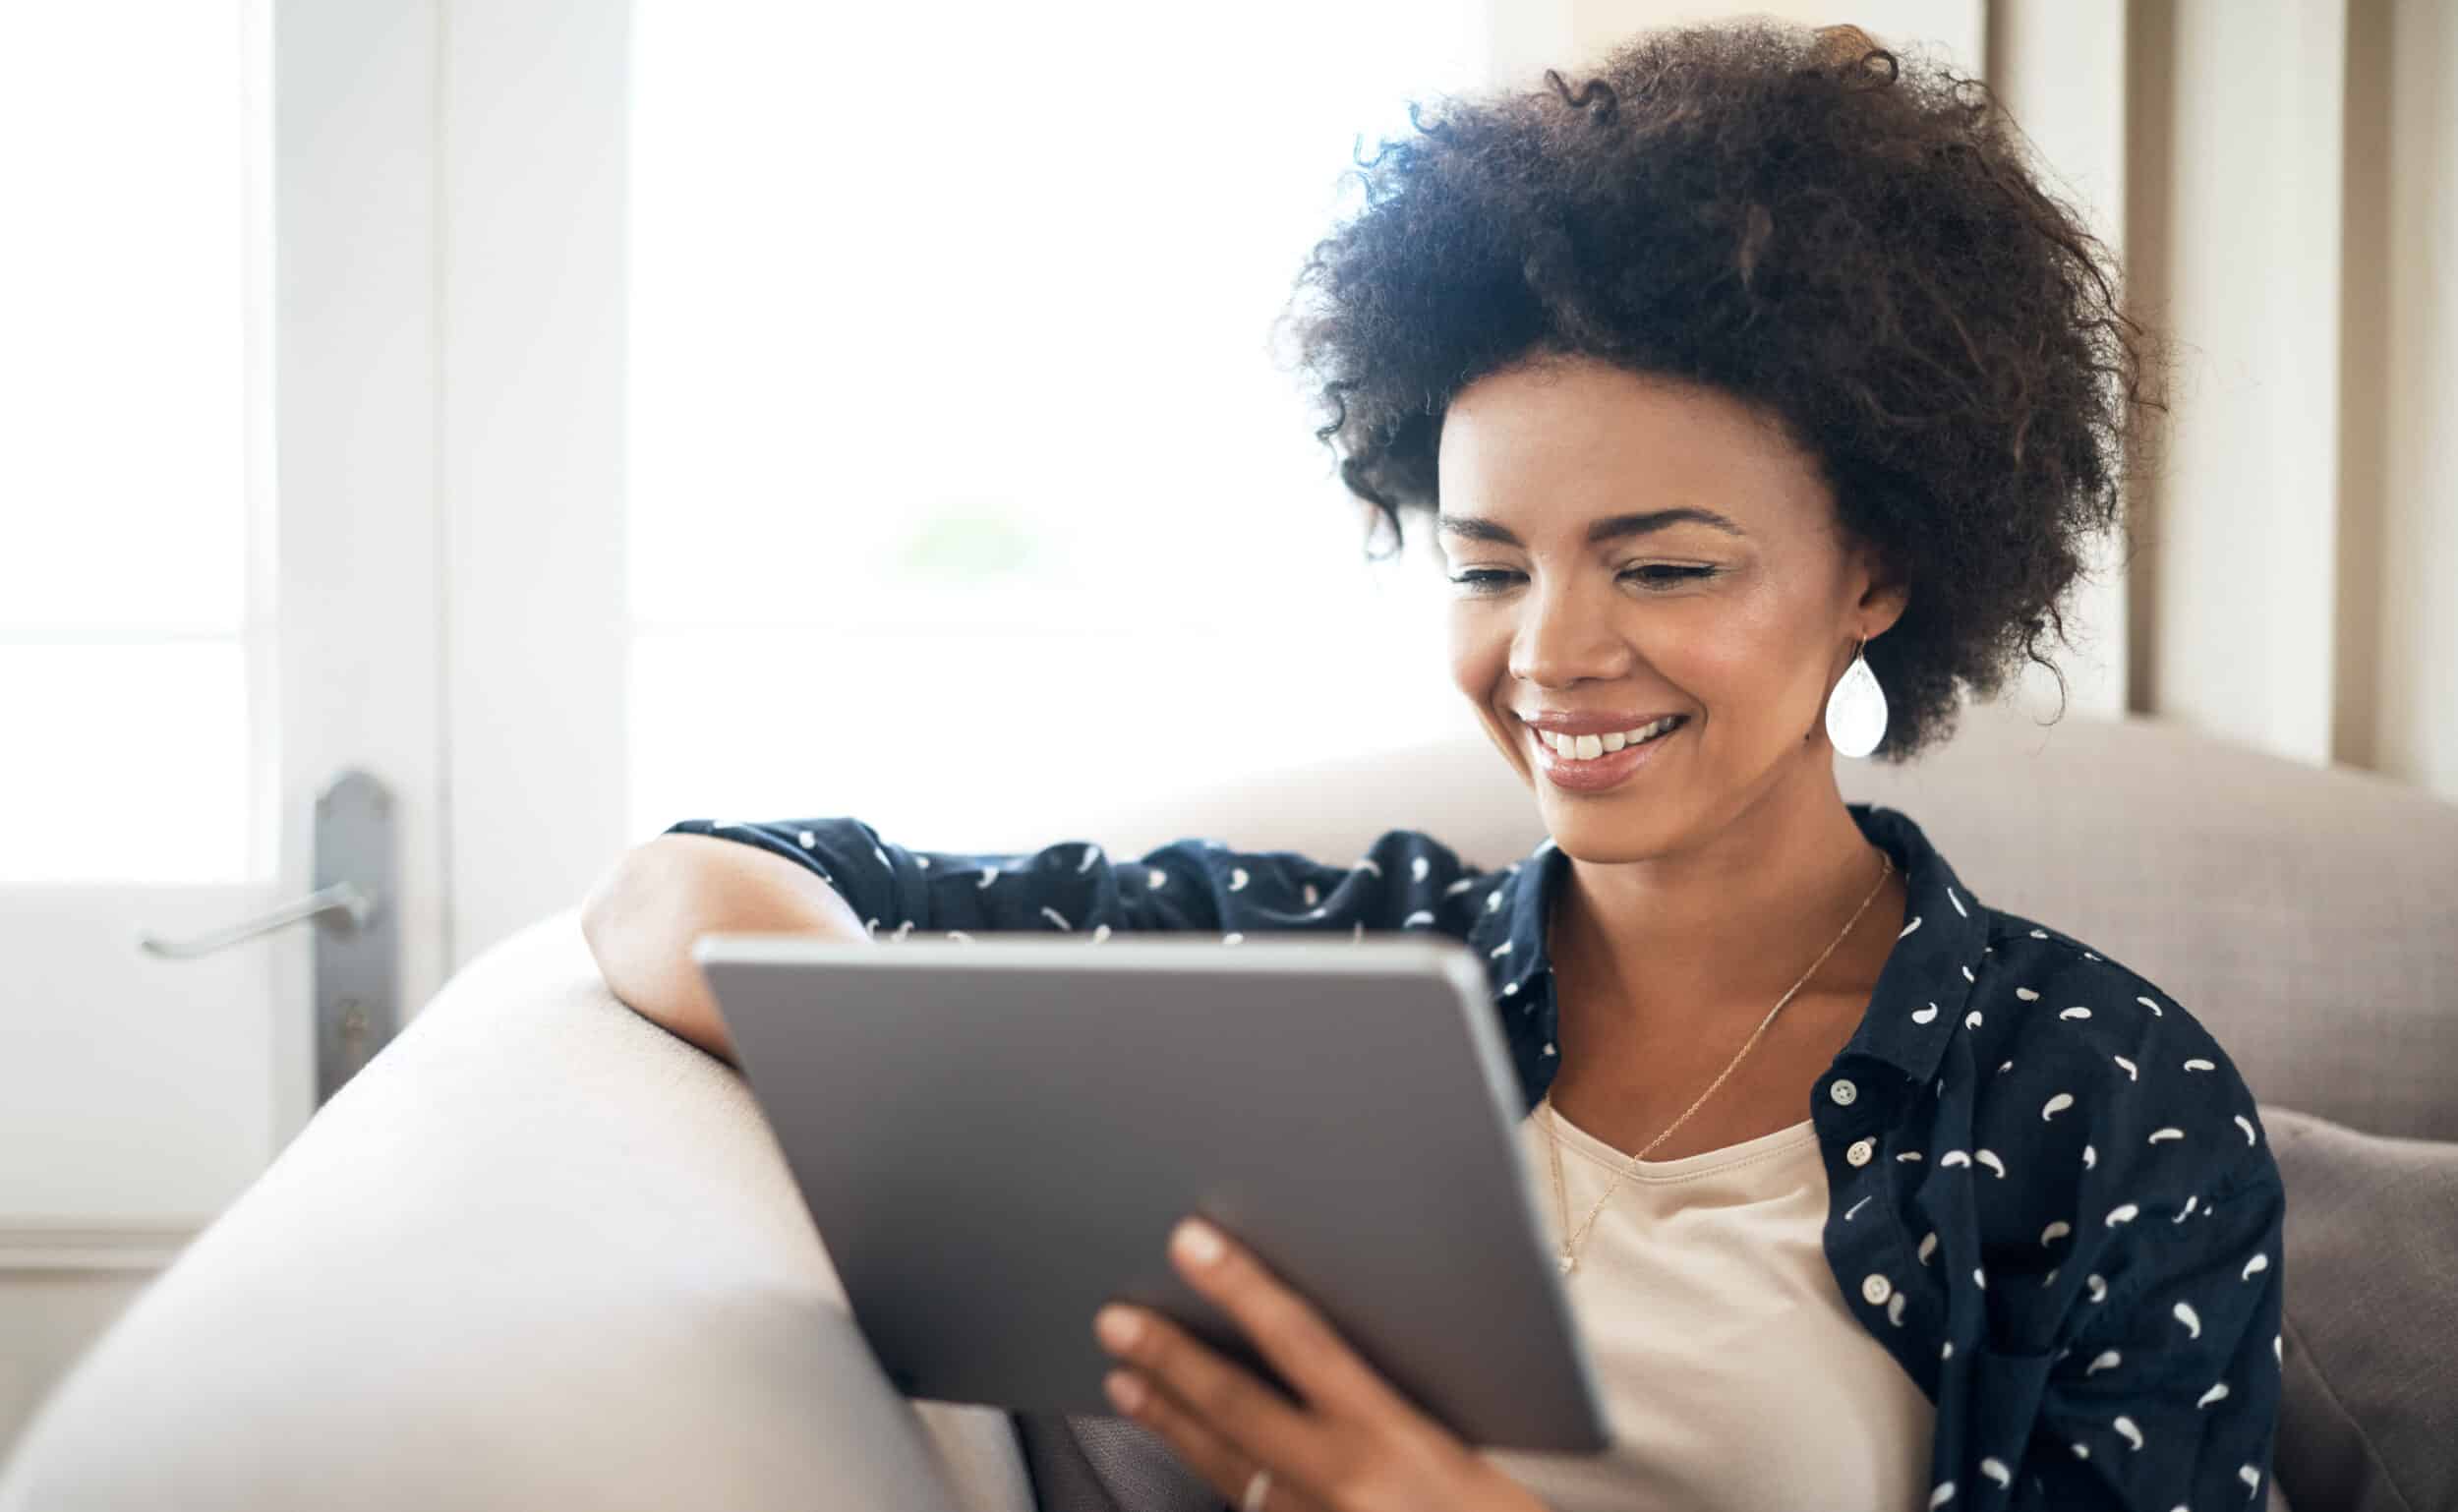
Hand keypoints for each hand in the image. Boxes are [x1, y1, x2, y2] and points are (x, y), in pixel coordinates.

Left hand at [1092, 1216, 1552, 1511]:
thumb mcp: (1470, 1446)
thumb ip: (1401, 1399)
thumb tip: (1329, 1346)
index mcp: (1392, 1438)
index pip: (1300, 1341)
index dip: (1240, 1288)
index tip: (1192, 1244)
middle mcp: (1341, 1484)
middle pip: (1235, 1407)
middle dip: (1168, 1359)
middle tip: (1116, 1320)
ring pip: (1225, 1468)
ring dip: (1171, 1422)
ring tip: (1126, 1383)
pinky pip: (1250, 1509)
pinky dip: (1216, 1475)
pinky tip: (1192, 1453)